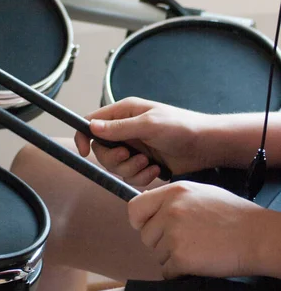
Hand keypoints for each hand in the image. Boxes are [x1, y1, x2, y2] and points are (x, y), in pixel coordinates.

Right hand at [75, 97, 213, 185]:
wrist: (206, 146)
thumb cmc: (181, 127)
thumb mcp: (148, 125)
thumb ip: (119, 128)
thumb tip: (91, 127)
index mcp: (123, 113)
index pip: (91, 123)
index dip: (83, 136)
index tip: (83, 152)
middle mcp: (124, 130)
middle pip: (100, 150)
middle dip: (113, 159)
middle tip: (129, 156)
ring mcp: (133, 147)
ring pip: (114, 166)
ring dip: (129, 169)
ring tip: (147, 164)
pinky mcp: (142, 163)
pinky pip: (129, 176)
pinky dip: (140, 177)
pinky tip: (156, 171)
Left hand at [128, 181, 264, 278]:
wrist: (259, 236)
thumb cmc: (234, 215)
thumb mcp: (200, 193)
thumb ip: (172, 198)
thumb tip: (147, 204)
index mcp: (173, 192)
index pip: (135, 208)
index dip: (139, 221)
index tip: (146, 227)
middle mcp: (169, 211)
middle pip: (146, 236)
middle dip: (161, 242)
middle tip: (187, 240)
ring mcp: (174, 234)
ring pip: (157, 254)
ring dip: (173, 257)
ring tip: (198, 248)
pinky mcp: (181, 257)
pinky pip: (167, 271)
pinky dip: (179, 272)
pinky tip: (198, 262)